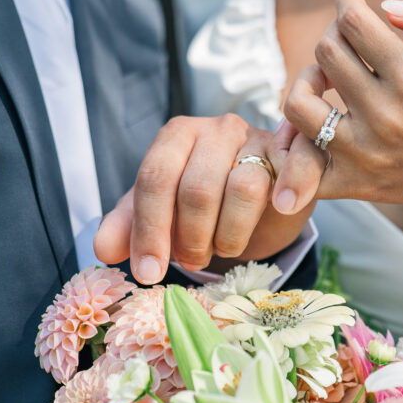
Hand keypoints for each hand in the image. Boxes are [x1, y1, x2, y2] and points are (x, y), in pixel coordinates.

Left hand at [94, 114, 315, 283]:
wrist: (262, 197)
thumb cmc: (206, 203)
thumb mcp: (160, 214)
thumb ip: (129, 227)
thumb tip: (104, 250)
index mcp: (177, 135)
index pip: (155, 177)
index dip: (149, 229)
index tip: (148, 272)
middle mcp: (218, 129)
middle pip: (197, 188)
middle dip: (190, 239)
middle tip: (191, 261)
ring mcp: (261, 138)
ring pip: (244, 188)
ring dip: (230, 234)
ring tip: (225, 248)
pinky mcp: (299, 152)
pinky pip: (298, 164)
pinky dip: (292, 186)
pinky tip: (281, 208)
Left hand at [276, 0, 402, 309]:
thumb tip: (387, 8)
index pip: (353, 22)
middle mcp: (384, 117)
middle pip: (326, 53)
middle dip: (335, 31)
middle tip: (351, 34)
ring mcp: (364, 154)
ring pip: (299, 102)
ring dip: (308, 78)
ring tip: (328, 74)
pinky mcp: (355, 182)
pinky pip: (302, 158)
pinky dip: (299, 138)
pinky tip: (321, 119)